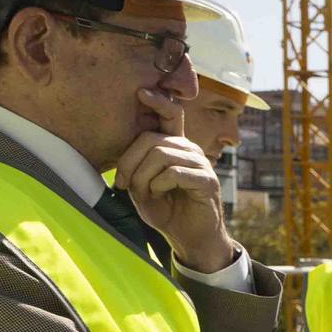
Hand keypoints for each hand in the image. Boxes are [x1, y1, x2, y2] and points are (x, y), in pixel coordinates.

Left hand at [118, 91, 236, 273]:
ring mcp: (201, 164)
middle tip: (123, 185)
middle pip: (153, 140)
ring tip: (145, 193)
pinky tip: (160, 195)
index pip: (171, 116)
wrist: (191, 238)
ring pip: (162, 155)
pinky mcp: (207, 181)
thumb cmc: (167, 211)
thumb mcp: (143, 188)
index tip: (141, 92)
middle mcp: (190, 150)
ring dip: (144, 177)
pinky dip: (160, 185)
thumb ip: (136, 168)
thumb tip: (124, 158)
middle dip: (130, 162)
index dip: (159, 102)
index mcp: (175, 147)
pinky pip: (175, 172)